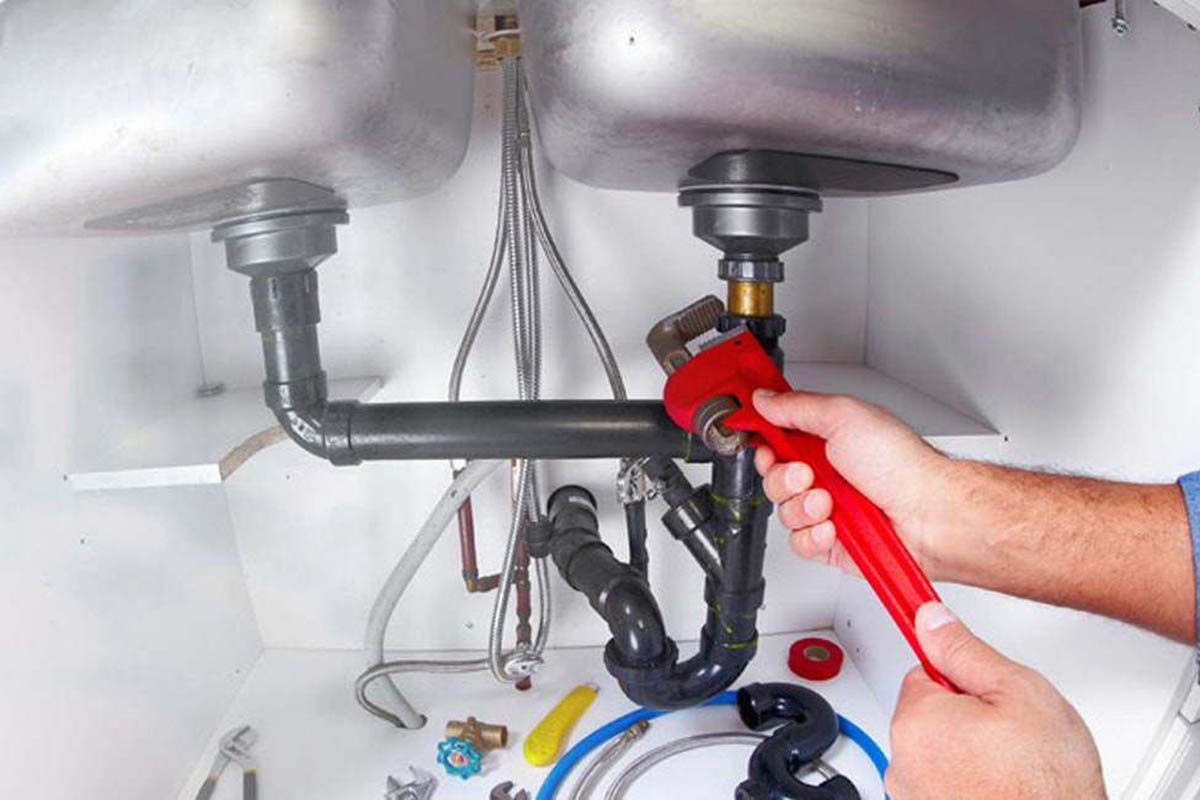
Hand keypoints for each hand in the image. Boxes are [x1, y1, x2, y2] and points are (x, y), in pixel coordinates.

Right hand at [752, 389, 956, 579]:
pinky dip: (814, 535)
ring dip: (803, 507)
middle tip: (807, 474)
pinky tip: (834, 527)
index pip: (777, 436)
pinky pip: (799, 541)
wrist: (930, 515)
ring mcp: (828, 508)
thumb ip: (798, 406)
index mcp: (827, 438)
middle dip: (783, 477)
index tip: (761, 440)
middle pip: (773, 476)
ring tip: (830, 503)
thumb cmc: (902, 465)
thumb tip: (764, 398)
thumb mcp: (844, 417)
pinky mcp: (830, 541)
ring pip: (784, 511)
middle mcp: (826, 473)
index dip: (764, 439)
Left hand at [887, 602, 1105, 798]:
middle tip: (1008, 730)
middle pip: (928, 713)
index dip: (960, 676)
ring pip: (936, 751)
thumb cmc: (1048, 785)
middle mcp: (903, 761)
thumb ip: (966, 650)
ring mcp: (913, 794)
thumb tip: (931, 620)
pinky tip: (1000, 786)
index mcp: (917, 720)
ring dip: (966, 751)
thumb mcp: (1019, 691)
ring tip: (1011, 764)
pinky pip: (942, 783)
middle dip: (964, 715)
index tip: (969, 676)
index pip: (922, 672)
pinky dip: (966, 781)